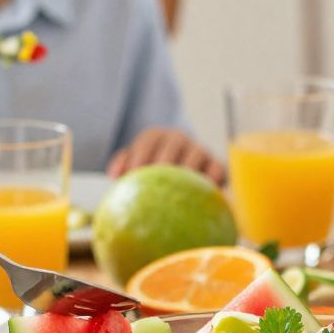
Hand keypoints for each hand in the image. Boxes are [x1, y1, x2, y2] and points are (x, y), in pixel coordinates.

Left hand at [107, 128, 224, 183]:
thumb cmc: (149, 178)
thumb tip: (116, 174)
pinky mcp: (216, 165)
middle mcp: (179, 139)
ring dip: (188, 170)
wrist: (179, 184)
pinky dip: (212, 180)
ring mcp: (199, 150)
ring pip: (197, 153)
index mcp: (157, 136)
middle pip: (174, 143)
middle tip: (157, 182)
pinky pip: (218, 169)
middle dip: (164, 161)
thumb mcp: (134, 168)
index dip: (140, 154)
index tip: (135, 173)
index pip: (148, 139)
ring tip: (180, 189)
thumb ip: (122, 167)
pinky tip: (204, 196)